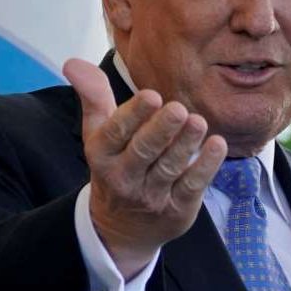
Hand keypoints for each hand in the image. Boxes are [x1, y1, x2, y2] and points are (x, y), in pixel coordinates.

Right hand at [64, 58, 226, 278]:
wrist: (122, 229)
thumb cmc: (115, 166)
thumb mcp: (97, 134)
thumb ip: (93, 96)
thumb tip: (72, 61)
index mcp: (102, 155)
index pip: (115, 133)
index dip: (134, 115)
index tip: (153, 95)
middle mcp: (124, 177)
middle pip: (143, 151)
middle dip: (161, 130)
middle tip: (179, 109)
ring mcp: (151, 196)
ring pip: (170, 168)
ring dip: (186, 145)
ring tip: (199, 122)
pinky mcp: (177, 209)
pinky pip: (192, 186)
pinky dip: (206, 166)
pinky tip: (217, 145)